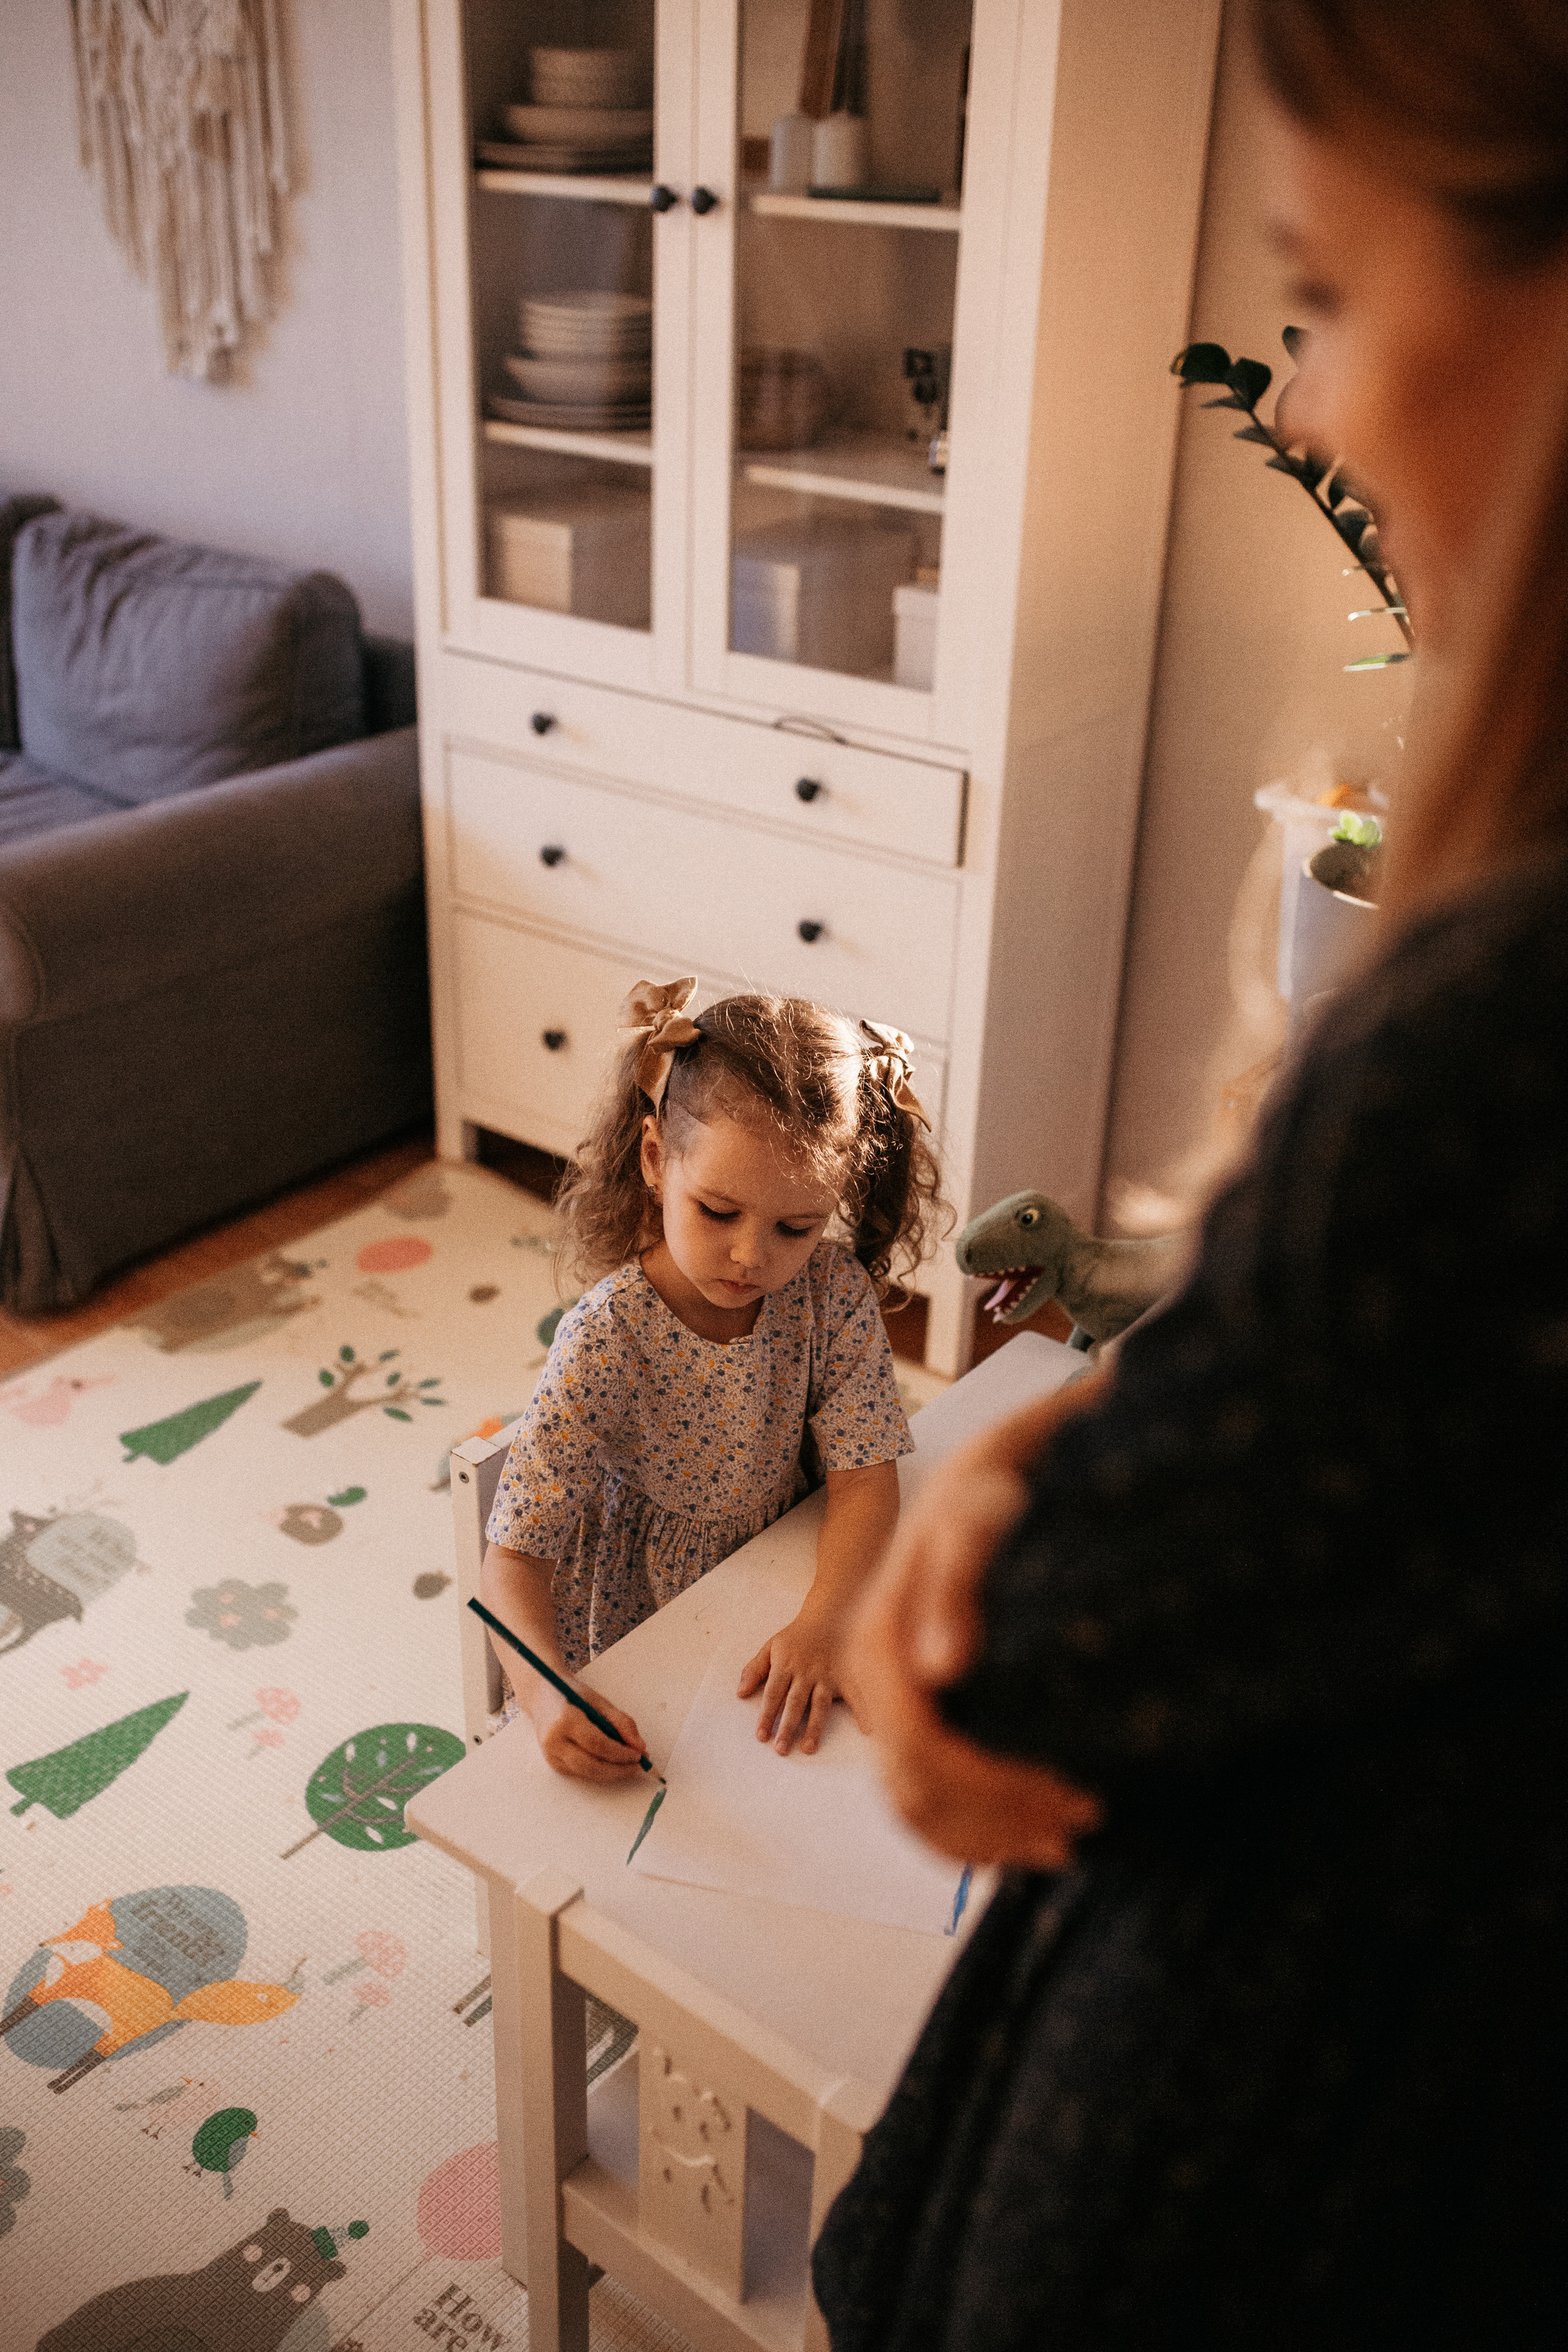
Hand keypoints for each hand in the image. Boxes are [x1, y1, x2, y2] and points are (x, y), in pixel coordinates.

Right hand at [527, 1680, 647, 1782]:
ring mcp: (551, 1755)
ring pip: (587, 1773)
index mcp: (565, 1720)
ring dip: (612, 1773)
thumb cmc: (572, 1695)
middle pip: (591, 1765)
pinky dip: (600, 1771)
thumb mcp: (599, 1701)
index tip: (639, 1755)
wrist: (541, 1696)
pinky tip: (613, 1764)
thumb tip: (639, 1746)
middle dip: (619, 1769)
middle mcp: (554, 1741)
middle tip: (639, 1765)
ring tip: (630, 1766)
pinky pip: (581, 1773)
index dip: (621, 1753)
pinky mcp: (553, 1763)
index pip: (597, 1744)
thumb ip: (621, 1722)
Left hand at [737, 1604, 847, 1754]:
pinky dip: (862, 1712)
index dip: (766, 1715)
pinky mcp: (845, 1677)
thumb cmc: (796, 1636)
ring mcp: (827, 1676)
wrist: (829, 1615)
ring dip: (814, 1728)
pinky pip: (855, 1696)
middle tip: (780, 1750)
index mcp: (786, 1665)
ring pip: (819, 1705)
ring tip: (808, 1748)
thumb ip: (754, 1669)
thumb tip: (739, 1693)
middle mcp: (807, 1673)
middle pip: (795, 1703)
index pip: (773, 1694)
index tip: (760, 1736)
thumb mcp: (770, 1647)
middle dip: (787, 1727)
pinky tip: (867, 1731)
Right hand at [847, 1447, 1103, 1867]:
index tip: (1078, 1804)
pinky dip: (975, 1822)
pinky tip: (1033, 1821)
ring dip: (991, 1832)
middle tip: (1086, 1819)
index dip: (998, 1795)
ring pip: (920, 1802)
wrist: (980, 1480)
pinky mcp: (913, 1703)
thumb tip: (943, 1668)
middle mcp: (873, 1680)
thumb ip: (959, 1582)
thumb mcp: (980, 1516)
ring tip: (1070, 1830)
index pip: (924, 1751)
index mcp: (879, 1646)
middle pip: (919, 1790)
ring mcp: (889, 1696)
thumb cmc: (990, 1491)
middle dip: (1000, 1822)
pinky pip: (926, 1785)